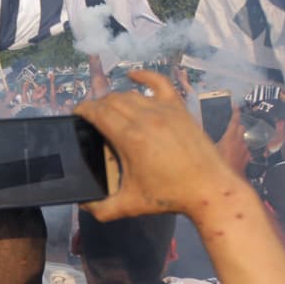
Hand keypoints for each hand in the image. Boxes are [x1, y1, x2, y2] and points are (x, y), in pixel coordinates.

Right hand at [74, 71, 241, 221]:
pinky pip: (160, 84)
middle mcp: (145, 118)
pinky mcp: (179, 109)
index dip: (83, 110)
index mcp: (130, 137)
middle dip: (96, 105)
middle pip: (111, 101)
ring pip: (131, 95)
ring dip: (115, 98)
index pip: (98, 112)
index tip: (76, 114)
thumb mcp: (130, 205)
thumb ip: (101, 208)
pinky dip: (145, 76)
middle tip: (90, 117)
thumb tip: (82, 204)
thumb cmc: (169, 196)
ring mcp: (164, 110)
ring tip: (108, 109)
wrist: (209, 190)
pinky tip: (133, 75)